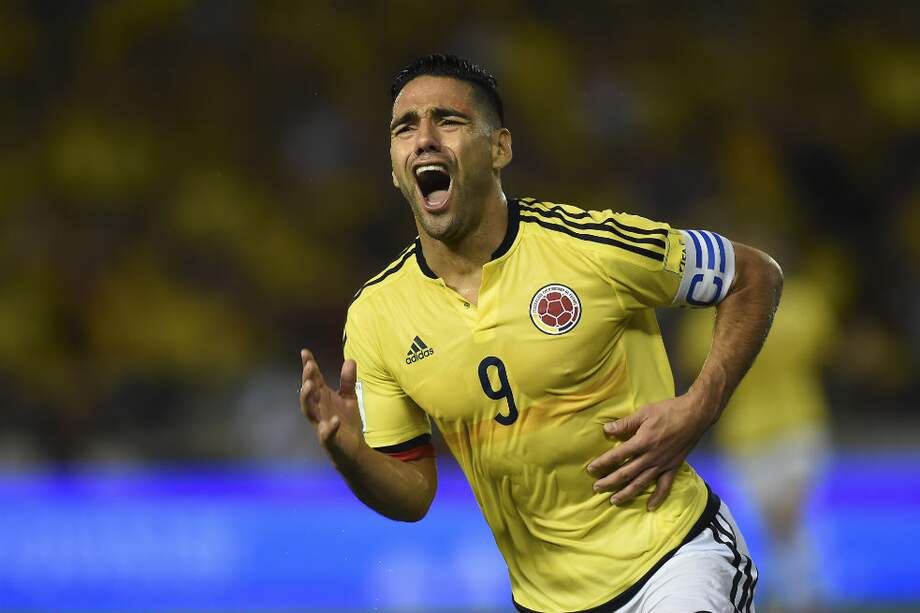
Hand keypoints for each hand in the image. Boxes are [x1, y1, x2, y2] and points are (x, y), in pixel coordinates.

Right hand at [299, 349, 364, 463]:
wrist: (354, 449)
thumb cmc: (346, 422)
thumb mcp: (349, 398)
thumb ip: (348, 381)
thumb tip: (350, 360)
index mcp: (323, 398)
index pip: (314, 379)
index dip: (309, 366)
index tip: (305, 352)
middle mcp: (319, 409)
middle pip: (309, 393)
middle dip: (308, 379)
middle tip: (309, 366)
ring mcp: (321, 424)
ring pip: (309, 411)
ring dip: (307, 398)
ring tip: (310, 385)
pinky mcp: (329, 440)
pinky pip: (326, 433)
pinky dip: (329, 427)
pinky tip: (334, 420)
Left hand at [586, 392, 715, 510]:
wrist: (695, 415)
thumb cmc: (669, 411)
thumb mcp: (644, 412)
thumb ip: (625, 423)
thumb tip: (606, 430)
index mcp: (642, 442)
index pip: (618, 455)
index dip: (603, 463)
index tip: (591, 469)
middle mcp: (651, 457)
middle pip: (626, 473)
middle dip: (610, 482)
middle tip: (597, 488)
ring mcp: (662, 464)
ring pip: (641, 482)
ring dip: (627, 493)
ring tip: (614, 501)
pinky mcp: (673, 467)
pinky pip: (665, 486)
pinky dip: (658, 498)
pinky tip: (650, 507)